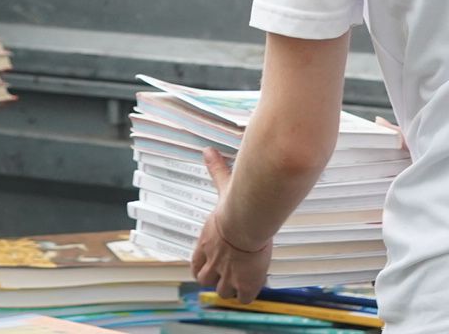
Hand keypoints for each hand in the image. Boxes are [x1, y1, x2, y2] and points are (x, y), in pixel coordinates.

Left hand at [191, 148, 272, 304]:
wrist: (247, 221)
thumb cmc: (235, 204)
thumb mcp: (223, 186)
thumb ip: (216, 170)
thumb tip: (208, 150)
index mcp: (206, 242)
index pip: (196, 261)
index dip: (201, 264)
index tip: (206, 264)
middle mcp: (213, 261)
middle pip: (204, 279)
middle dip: (211, 279)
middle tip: (223, 276)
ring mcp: (227, 275)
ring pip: (221, 291)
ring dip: (228, 288)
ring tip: (238, 283)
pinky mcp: (244, 284)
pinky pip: (242, 298)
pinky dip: (246, 294)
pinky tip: (253, 287)